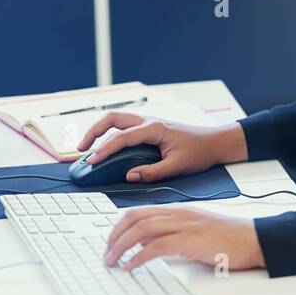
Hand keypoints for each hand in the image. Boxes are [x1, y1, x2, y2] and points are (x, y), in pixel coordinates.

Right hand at [75, 111, 240, 181]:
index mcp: (154, 129)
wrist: (214, 142)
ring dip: (100, 130)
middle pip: (113, 119)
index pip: (122, 138)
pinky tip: (106, 145)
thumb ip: (153, 172)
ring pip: (117, 119)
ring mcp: (148, 122)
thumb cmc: (199, 152)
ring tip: (88, 147)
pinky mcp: (149, 127)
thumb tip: (130, 175)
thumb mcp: (177, 167)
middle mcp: (148, 121)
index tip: (92, 161)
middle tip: (81, 149)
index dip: (104, 150)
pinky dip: (110, 133)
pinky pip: (124, 126)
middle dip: (94, 131)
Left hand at [103, 206, 264, 272]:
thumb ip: (170, 232)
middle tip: (106, 253)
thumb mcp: (193, 229)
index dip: (119, 226)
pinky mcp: (188, 240)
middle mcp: (176, 214)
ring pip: (141, 230)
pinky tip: (131, 266)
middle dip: (114, 236)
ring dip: (121, 246)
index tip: (110, 241)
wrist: (250, 237)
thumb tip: (146, 244)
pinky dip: (138, 256)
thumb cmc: (226, 236)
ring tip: (112, 261)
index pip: (139, 211)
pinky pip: (156, 246)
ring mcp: (182, 225)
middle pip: (134, 218)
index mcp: (176, 209)